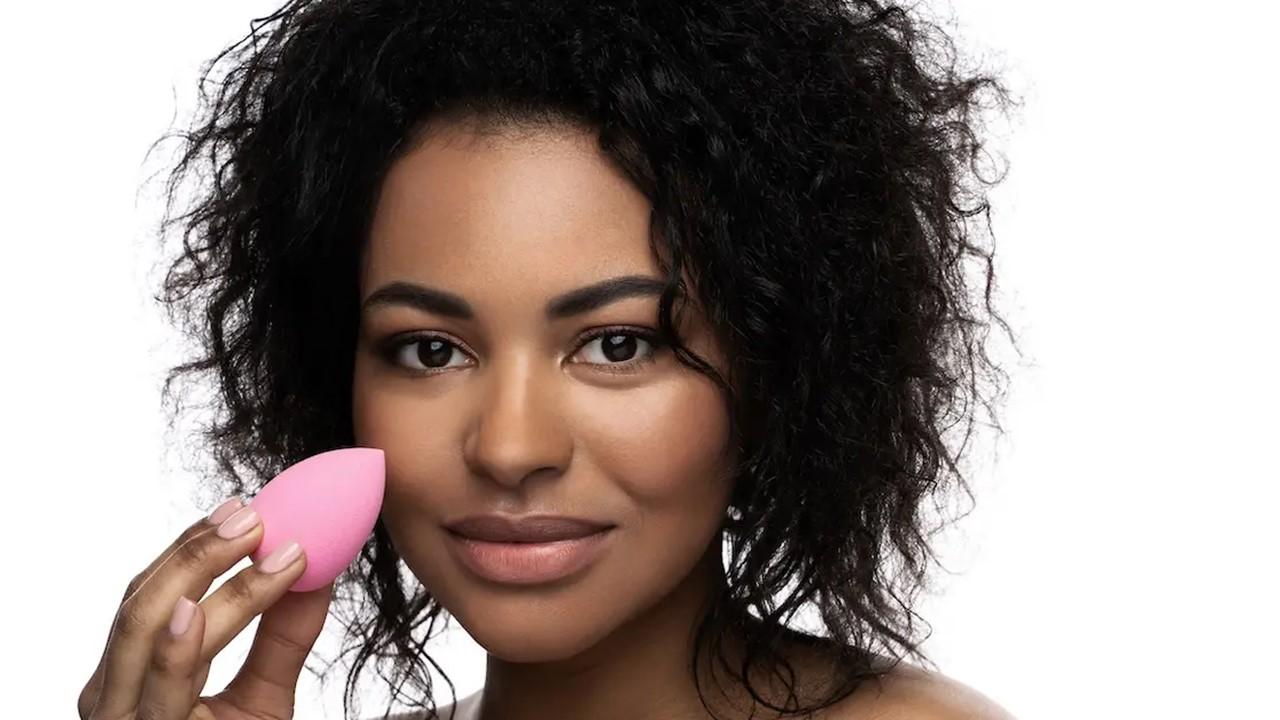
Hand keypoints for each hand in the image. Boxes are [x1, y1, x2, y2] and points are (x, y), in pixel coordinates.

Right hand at [78, 498, 332, 718]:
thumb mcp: (261, 702)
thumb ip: (282, 638)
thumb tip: (320, 566)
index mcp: (133, 674)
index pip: (155, 593)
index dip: (196, 545)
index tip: (250, 505)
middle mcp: (115, 696)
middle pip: (144, 604)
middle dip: (198, 554)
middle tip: (258, 516)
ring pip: (144, 635)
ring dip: (200, 582)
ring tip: (251, 542)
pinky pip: (155, 693)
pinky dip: (173, 652)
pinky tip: (196, 616)